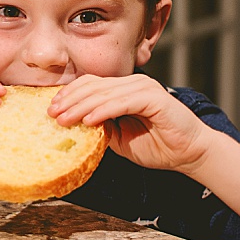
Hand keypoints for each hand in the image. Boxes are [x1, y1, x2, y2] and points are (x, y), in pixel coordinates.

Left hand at [48, 74, 216, 173]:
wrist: (189, 155)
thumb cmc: (157, 146)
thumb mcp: (119, 138)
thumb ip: (100, 128)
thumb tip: (73, 125)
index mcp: (124, 90)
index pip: (91, 85)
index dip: (69, 94)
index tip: (51, 108)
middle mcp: (133, 84)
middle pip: (93, 86)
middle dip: (69, 100)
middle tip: (51, 113)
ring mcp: (144, 88)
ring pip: (104, 93)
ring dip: (81, 106)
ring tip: (63, 118)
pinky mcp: (155, 98)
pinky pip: (122, 102)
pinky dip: (103, 111)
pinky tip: (88, 120)